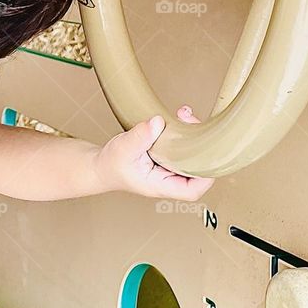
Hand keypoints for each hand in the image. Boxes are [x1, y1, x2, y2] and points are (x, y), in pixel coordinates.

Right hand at [99, 106, 213, 200]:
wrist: (102, 165)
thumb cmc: (111, 164)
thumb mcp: (123, 149)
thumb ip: (140, 137)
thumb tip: (158, 122)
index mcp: (160, 184)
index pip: (191, 191)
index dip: (204, 177)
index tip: (205, 156)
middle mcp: (168, 178)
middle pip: (196, 171)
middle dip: (200, 147)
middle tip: (191, 123)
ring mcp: (168, 168)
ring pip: (191, 157)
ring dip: (192, 136)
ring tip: (184, 117)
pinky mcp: (166, 156)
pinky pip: (182, 147)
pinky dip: (184, 132)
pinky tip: (179, 118)